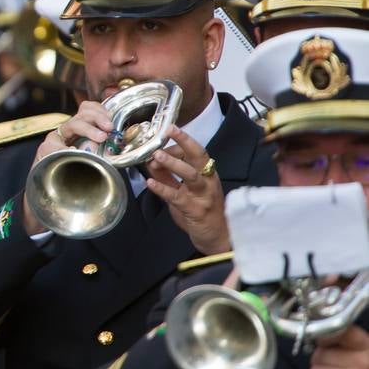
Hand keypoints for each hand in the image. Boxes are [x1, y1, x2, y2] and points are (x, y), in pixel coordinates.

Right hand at [22, 101, 113, 230]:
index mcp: (80, 130)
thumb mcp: (94, 160)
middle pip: (83, 112)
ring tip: (100, 138)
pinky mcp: (45, 150)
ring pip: (72, 124)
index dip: (100, 109)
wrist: (51, 194)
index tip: (112, 121)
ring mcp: (56, 139)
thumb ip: (102, 149)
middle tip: (109, 127)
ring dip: (88, 129)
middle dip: (98, 117)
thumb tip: (120, 143)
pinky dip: (66, 148)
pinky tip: (74, 153)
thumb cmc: (75, 179)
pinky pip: (56, 145)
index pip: (88, 108)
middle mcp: (67, 131)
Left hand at [144, 126, 227, 253]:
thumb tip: (151, 160)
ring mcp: (204, 196)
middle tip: (168, 130)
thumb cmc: (200, 211)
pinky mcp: (196, 210)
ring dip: (174, 163)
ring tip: (156, 155)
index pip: (197, 152)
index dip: (182, 141)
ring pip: (191, 175)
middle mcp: (209, 181)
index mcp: (207, 174)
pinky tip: (150, 183)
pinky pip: (178, 197)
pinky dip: (163, 189)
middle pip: (199, 157)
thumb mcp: (183, 190)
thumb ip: (168, 176)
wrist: (218, 237)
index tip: (168, 130)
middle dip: (185, 142)